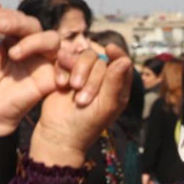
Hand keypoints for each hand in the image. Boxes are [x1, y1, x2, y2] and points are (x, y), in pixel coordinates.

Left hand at [0, 0, 61, 136]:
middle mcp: (31, 46)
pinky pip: (64, 65)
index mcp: (14, 37)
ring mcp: (42, 61)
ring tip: (14, 54)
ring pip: (52, 40)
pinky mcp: (51, 79)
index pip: (19, 19)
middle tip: (2, 28)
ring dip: (35, 41)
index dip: (10, 17)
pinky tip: (32, 64)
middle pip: (36, 26)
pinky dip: (56, 63)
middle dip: (20, 24)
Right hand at [29, 45, 133, 166]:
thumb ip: (115, 83)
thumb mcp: (105, 106)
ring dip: (78, 71)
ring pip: (83, 56)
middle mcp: (101, 78)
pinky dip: (62, 69)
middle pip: (100, 60)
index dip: (117, 54)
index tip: (110, 50)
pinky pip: (65, 59)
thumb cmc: (86, 125)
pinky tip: (61, 85)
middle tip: (83, 99)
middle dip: (91, 78)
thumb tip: (125, 60)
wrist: (58, 134)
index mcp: (117, 86)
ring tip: (72, 89)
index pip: (122, 62)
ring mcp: (83, 74)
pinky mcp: (66, 73)